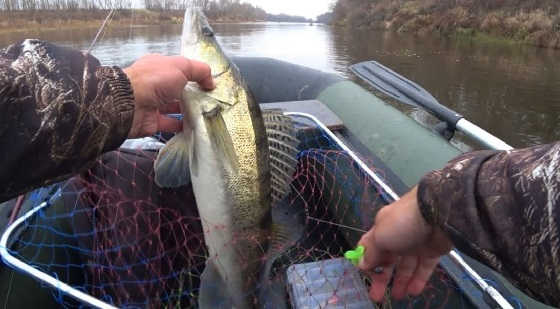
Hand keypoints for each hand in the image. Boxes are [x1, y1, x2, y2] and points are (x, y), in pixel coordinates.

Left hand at [124, 54, 214, 138]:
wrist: (129, 104)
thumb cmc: (154, 80)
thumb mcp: (181, 66)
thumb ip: (199, 71)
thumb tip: (211, 82)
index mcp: (159, 67)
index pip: (180, 70)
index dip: (195, 75)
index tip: (209, 84)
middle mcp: (156, 84)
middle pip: (179, 90)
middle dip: (194, 95)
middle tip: (211, 101)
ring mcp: (154, 103)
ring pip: (175, 108)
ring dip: (189, 111)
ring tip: (206, 114)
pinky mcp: (153, 122)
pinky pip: (170, 124)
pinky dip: (182, 126)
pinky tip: (195, 127)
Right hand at [357, 186, 452, 301]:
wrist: (438, 214)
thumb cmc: (403, 223)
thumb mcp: (380, 237)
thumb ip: (370, 253)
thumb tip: (361, 263)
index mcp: (382, 228)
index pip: (370, 246)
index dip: (367, 261)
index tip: (365, 276)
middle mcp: (397, 235)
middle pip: (388, 259)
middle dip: (382, 277)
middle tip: (377, 295)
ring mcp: (415, 242)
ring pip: (406, 265)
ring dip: (401, 281)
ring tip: (398, 296)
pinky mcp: (432, 249)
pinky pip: (423, 266)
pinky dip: (418, 279)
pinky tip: (414, 291)